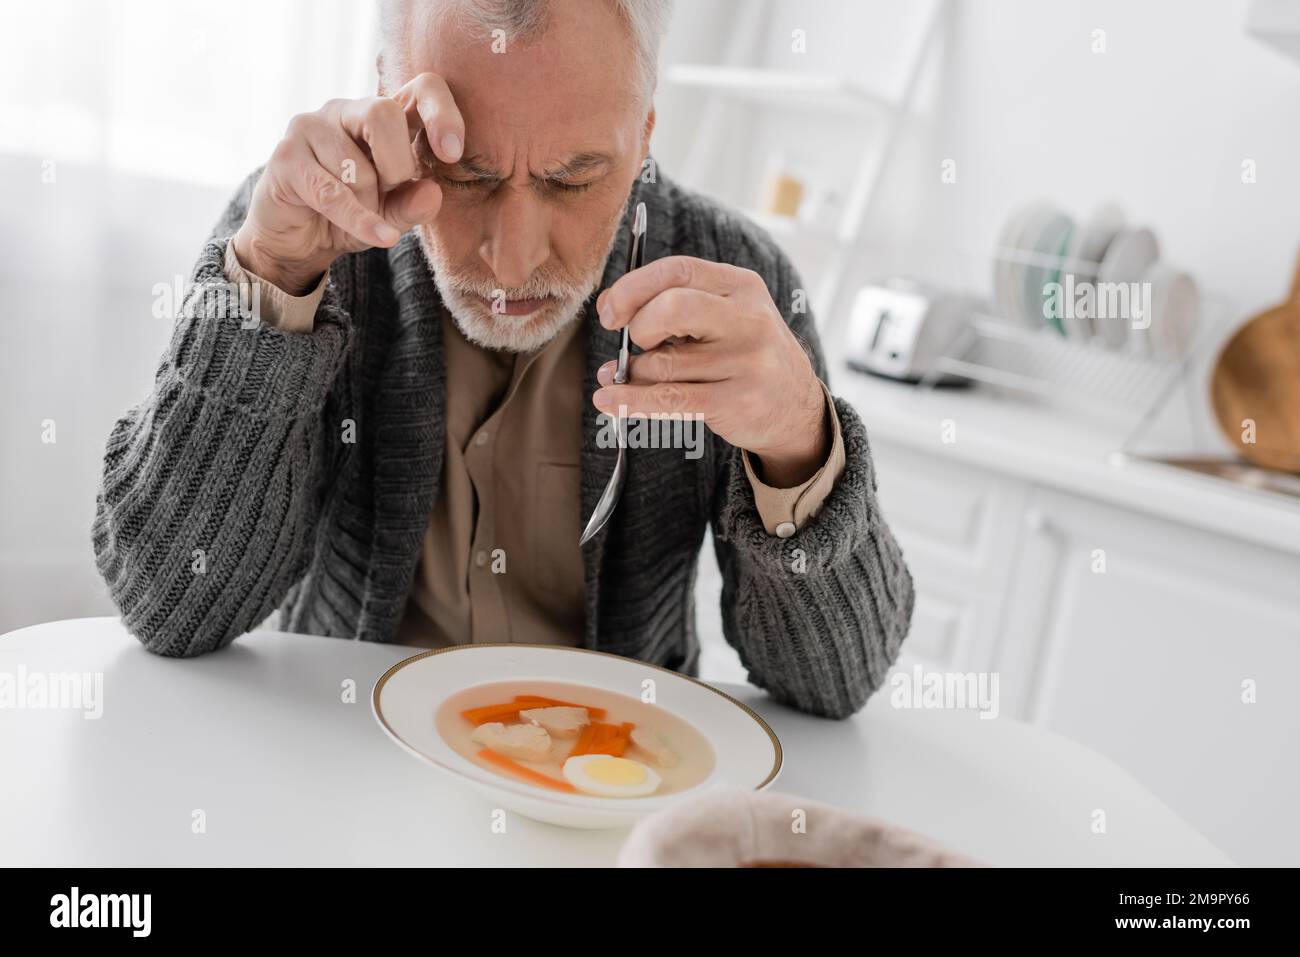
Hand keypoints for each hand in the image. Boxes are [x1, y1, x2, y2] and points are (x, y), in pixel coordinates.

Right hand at [231, 73, 463, 293]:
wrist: (296, 239)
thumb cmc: (350, 215)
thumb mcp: (392, 214)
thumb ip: (414, 205)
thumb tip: (432, 194)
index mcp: (381, 115)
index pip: (422, 88)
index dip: (442, 114)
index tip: (452, 154)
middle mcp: (345, 110)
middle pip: (383, 112)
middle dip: (397, 165)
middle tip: (390, 192)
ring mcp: (310, 127)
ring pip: (357, 166)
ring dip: (367, 204)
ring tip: (357, 214)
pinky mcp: (286, 157)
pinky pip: (333, 193)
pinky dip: (360, 221)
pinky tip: (380, 237)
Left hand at [592, 256, 829, 486]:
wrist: (796, 407)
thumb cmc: (744, 354)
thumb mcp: (725, 315)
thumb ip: (674, 303)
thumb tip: (609, 307)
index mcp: (742, 286)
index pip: (678, 270)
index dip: (633, 287)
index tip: (610, 311)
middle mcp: (748, 319)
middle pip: (672, 307)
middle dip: (638, 325)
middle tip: (634, 342)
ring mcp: (745, 362)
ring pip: (663, 363)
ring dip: (634, 373)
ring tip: (635, 376)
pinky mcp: (735, 402)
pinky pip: (668, 399)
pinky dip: (629, 400)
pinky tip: (608, 401)